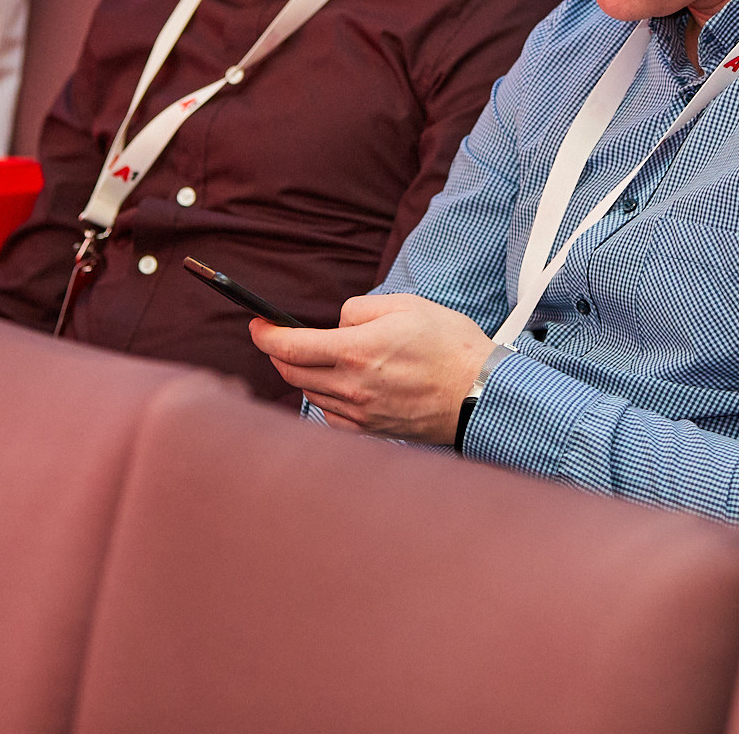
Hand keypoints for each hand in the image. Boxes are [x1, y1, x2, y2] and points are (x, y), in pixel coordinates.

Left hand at [250, 293, 492, 444]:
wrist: (481, 394)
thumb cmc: (449, 345)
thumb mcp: (406, 305)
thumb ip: (359, 310)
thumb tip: (337, 324)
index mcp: (357, 351)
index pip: (291, 347)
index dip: (266, 335)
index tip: (256, 325)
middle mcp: (352, 387)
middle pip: (292, 374)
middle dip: (278, 354)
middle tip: (278, 339)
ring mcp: (360, 414)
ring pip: (310, 394)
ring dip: (302, 375)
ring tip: (314, 358)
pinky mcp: (371, 432)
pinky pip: (332, 416)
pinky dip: (325, 399)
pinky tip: (339, 386)